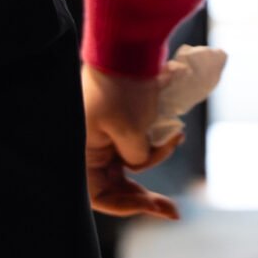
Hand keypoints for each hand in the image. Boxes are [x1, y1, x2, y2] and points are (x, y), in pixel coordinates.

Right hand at [82, 65, 180, 221]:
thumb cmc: (124, 89)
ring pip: (130, 167)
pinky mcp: (119, 127)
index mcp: (82, 153)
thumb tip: (140, 162)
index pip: (99, 197)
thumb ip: (137, 158)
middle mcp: (89, 150)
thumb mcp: (132, 132)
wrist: (128, 47)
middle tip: (173, 210)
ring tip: (176, 138)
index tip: (153, 206)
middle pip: (116, 186)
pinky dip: (155, 145)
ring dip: (155, 161)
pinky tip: (174, 134)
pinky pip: (137, 148)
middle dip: (145, 195)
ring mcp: (104, 138)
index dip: (126, 207)